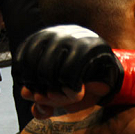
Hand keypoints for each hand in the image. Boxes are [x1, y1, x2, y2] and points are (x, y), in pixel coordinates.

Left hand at [15, 24, 134, 111]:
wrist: (111, 80)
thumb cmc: (82, 84)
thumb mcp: (56, 94)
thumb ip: (40, 98)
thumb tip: (28, 94)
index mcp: (45, 39)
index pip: (23, 58)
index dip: (26, 80)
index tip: (36, 93)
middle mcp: (57, 33)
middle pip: (34, 66)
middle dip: (41, 91)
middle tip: (52, 99)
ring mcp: (74, 38)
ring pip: (49, 71)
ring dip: (56, 93)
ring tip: (66, 97)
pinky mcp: (91, 47)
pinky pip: (69, 73)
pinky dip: (70, 89)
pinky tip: (78, 92)